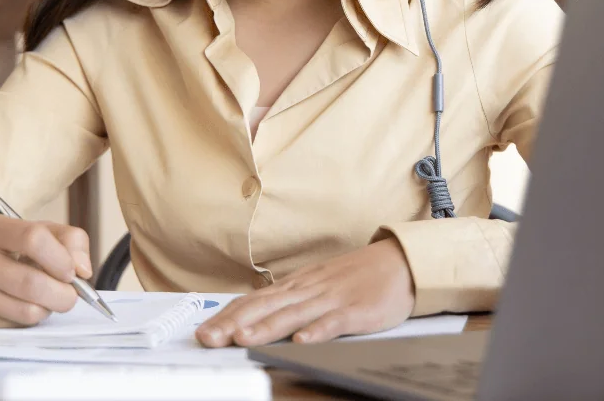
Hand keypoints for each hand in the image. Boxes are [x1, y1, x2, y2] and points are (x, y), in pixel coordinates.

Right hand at [0, 215, 91, 331]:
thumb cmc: (12, 251)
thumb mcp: (41, 232)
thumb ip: (71, 241)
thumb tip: (82, 270)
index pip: (33, 238)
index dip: (61, 258)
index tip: (72, 272)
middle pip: (32, 283)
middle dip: (63, 294)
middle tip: (70, 295)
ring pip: (27, 311)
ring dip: (47, 309)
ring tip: (44, 299)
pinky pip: (16, 328)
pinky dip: (30, 322)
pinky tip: (22, 308)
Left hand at [196, 238, 414, 346]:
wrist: (399, 262)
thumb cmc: (355, 277)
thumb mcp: (315, 284)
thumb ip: (288, 300)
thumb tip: (254, 315)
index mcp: (296, 285)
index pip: (254, 301)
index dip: (227, 316)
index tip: (204, 331)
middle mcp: (308, 290)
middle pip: (265, 307)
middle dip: (234, 323)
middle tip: (209, 338)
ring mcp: (332, 299)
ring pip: (294, 314)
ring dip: (267, 327)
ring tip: (243, 339)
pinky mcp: (357, 310)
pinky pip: (335, 322)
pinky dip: (318, 331)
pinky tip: (302, 341)